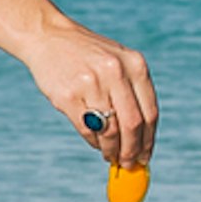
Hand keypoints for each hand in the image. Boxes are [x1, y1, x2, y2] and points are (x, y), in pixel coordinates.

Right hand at [26, 16, 155, 167]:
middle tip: (131, 164)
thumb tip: (143, 137)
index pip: (150, 112)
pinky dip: (94, 142)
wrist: (50, 37)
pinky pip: (87, 129)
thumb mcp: (119, 62)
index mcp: (135, 65)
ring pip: (110, 131)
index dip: (150, 139)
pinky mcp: (67, 96)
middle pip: (133, 125)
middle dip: (133, 150)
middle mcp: (115, 73)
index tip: (147, 156)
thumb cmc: (89, 55)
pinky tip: (97, 144)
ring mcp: (91, 84)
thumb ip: (133, 92)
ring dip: (113, 150)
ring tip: (113, 157)